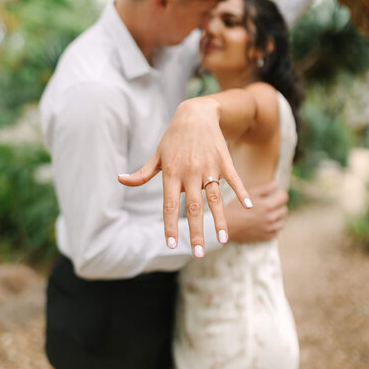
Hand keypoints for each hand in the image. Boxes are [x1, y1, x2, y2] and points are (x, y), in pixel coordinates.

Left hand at [118, 98, 252, 257]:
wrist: (196, 114)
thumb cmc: (173, 138)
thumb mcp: (157, 155)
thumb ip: (142, 173)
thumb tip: (120, 180)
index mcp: (171, 173)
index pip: (168, 205)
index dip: (169, 225)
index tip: (172, 245)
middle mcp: (190, 173)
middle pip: (193, 208)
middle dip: (195, 232)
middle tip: (199, 254)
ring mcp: (208, 167)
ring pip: (214, 198)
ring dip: (219, 220)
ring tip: (221, 240)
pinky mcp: (223, 161)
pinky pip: (233, 179)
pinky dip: (241, 191)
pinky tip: (248, 205)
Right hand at [226, 181, 287, 242]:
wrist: (227, 227)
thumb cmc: (236, 208)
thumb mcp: (249, 194)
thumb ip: (265, 189)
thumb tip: (276, 184)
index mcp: (267, 205)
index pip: (284, 198)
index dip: (280, 195)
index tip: (275, 195)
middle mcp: (270, 218)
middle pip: (284, 210)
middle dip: (278, 206)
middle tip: (270, 205)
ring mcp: (269, 229)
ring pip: (281, 222)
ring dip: (277, 218)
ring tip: (267, 215)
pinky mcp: (265, 237)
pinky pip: (276, 232)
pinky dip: (273, 228)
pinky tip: (264, 224)